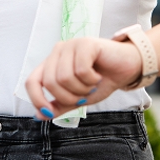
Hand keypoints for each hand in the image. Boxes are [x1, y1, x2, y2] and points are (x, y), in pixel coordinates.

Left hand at [25, 37, 141, 119]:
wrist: (127, 69)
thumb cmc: (102, 81)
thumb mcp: (78, 98)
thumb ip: (59, 105)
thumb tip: (38, 116)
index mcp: (51, 63)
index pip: (32, 81)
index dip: (37, 100)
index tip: (49, 113)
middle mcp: (58, 51)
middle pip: (50, 83)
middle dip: (69, 97)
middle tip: (84, 95)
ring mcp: (70, 45)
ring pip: (64, 77)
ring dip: (82, 89)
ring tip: (92, 84)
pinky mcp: (85, 43)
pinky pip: (81, 70)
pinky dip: (91, 80)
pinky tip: (98, 76)